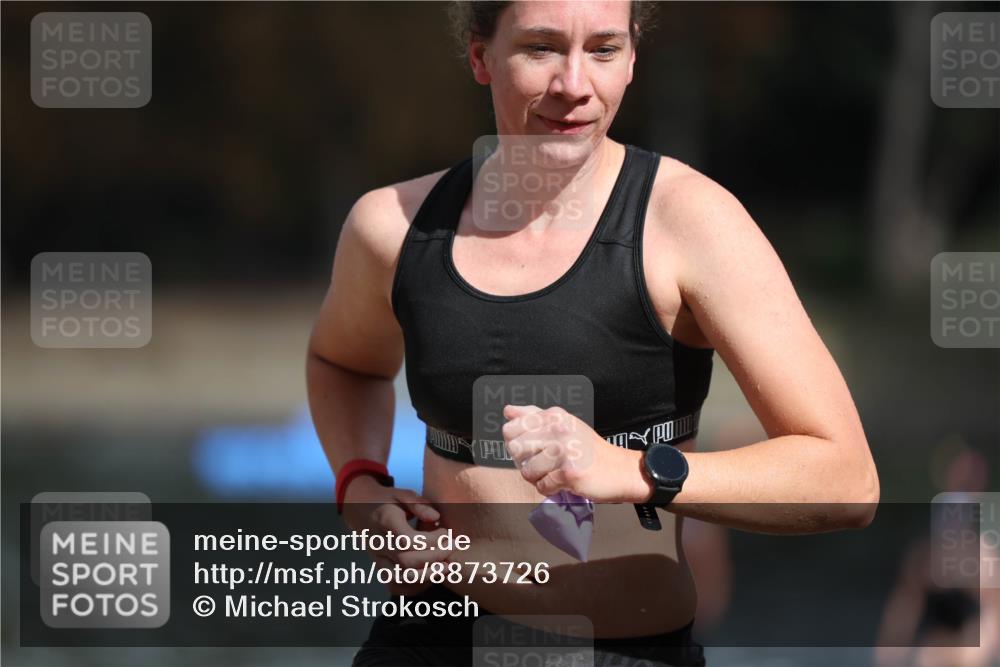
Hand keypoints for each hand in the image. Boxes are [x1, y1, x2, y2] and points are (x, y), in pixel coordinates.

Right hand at [341, 475, 450, 595]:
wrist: (358, 510)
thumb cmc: (386, 501)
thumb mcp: (401, 494)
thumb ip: (419, 504)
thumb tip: (436, 517)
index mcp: (384, 521)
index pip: (407, 540)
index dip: (431, 541)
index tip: (446, 532)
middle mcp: (378, 543)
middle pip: (406, 561)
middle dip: (435, 558)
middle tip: (453, 548)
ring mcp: (377, 558)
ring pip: (400, 578)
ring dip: (427, 576)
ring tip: (447, 567)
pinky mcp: (379, 568)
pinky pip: (395, 586)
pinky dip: (415, 586)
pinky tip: (431, 576)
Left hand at [502, 404, 643, 503]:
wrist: (619, 470)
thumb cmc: (587, 449)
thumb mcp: (563, 425)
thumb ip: (534, 416)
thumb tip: (507, 410)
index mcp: (554, 416)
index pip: (510, 428)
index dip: (516, 443)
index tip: (532, 449)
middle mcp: (559, 429)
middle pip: (515, 450)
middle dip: (525, 462)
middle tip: (544, 465)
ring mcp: (565, 450)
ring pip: (527, 471)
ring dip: (538, 478)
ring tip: (555, 473)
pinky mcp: (570, 473)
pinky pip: (542, 486)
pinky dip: (550, 489)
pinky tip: (563, 483)